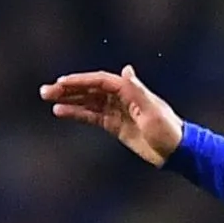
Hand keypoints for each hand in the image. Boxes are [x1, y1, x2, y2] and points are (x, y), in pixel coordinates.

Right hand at [42, 66, 184, 166]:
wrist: (178, 152)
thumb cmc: (169, 131)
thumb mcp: (153, 112)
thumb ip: (138, 92)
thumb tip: (126, 70)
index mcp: (131, 91)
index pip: (100, 81)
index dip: (80, 81)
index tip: (61, 83)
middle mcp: (122, 98)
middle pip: (90, 89)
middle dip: (68, 89)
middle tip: (45, 91)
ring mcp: (118, 111)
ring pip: (88, 101)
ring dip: (68, 99)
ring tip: (48, 99)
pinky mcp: (115, 125)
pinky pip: (92, 116)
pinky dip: (77, 113)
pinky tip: (60, 112)